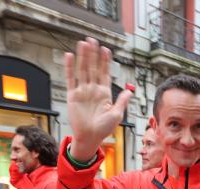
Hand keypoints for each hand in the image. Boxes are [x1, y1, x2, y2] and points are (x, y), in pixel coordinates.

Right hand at [64, 38, 132, 160]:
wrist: (90, 138)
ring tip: (83, 43)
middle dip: (93, 54)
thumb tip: (130, 91)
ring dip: (83, 57)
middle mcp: (93, 90)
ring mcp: (82, 92)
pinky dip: (70, 67)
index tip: (106, 50)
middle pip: (93, 68)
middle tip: (93, 40)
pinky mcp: (72, 96)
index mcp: (104, 93)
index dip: (106, 62)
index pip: (105, 73)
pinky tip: (69, 56)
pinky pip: (71, 79)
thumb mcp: (116, 114)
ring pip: (83, 70)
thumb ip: (122, 101)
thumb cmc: (104, 129)